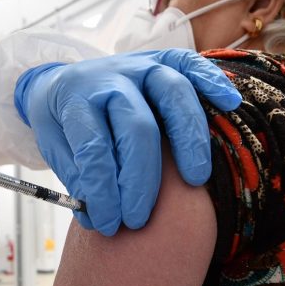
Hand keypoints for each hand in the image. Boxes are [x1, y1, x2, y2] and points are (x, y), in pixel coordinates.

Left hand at [14, 49, 240, 234]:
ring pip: (172, 93)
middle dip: (142, 179)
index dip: (103, 191)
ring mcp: (139, 65)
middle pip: (137, 126)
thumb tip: (101, 218)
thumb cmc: (63, 123)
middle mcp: (110, 77)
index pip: (94, 147)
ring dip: (189, 138)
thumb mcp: (55, 148)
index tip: (108, 224)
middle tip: (140, 218)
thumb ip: (79, 178)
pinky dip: (213, 81)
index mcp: (75, 98)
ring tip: (195, 180)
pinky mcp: (163, 61)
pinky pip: (192, 65)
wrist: (60, 83)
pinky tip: (229, 103)